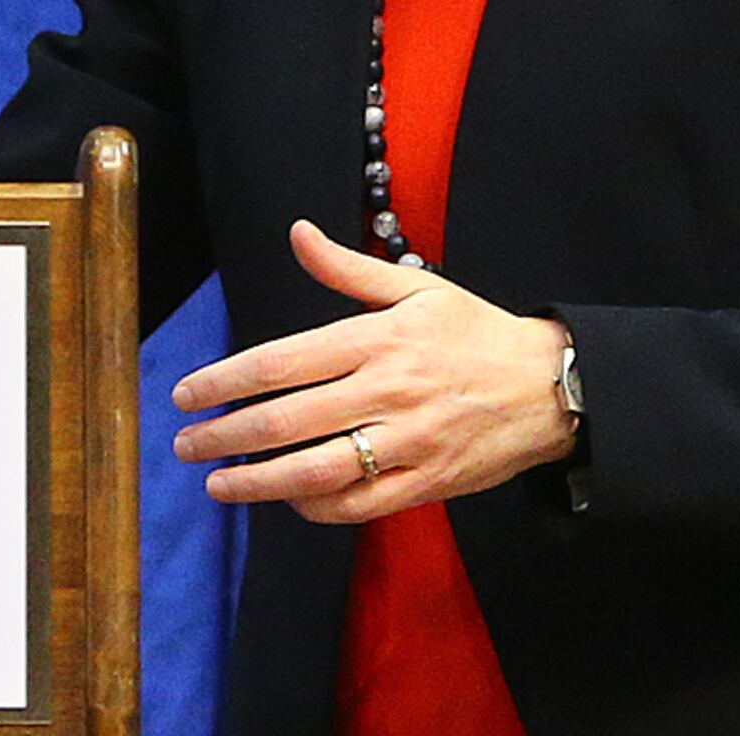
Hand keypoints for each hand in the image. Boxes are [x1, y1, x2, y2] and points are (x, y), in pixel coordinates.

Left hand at [165, 219, 575, 524]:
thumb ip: (347, 268)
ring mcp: (408, 441)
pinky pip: (360, 504)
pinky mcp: (428, 482)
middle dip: (226, 434)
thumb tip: (297, 232)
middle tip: (187, 443)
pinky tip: (286, 500)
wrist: (552, 386)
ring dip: (258, 481)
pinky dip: (316, 507)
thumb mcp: (416, 288)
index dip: (225, 380)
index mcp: (377, 339)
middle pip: (288, 420)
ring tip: (218, 483)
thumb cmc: (476, 333)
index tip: (187, 394)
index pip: (282, 362)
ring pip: (317, 471)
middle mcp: (387, 391)